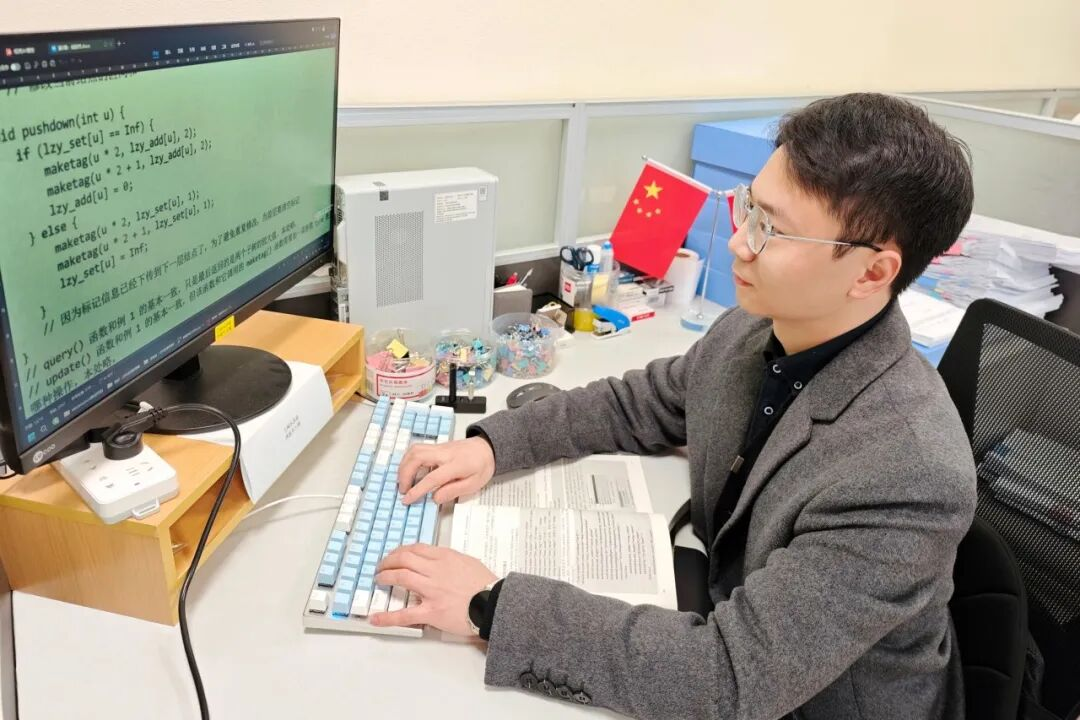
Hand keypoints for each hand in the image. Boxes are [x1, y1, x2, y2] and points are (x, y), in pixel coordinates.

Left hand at [369, 544, 496, 635]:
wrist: (495, 603)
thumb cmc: (486, 584)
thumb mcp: (468, 562)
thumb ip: (450, 560)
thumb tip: (435, 561)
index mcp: (445, 557)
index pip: (416, 549)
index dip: (401, 551)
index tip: (395, 554)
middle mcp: (435, 570)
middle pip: (404, 559)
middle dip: (388, 561)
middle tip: (381, 566)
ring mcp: (432, 590)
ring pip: (401, 577)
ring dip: (385, 576)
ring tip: (379, 580)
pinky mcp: (431, 611)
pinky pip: (405, 614)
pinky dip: (388, 617)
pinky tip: (375, 618)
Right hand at [397, 436, 494, 504]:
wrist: (487, 447)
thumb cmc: (482, 466)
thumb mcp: (474, 484)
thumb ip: (453, 491)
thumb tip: (435, 498)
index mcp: (456, 464)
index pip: (432, 477)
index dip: (417, 489)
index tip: (407, 499)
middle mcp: (445, 453)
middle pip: (417, 457)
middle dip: (405, 474)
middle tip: (403, 490)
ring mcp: (439, 447)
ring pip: (414, 450)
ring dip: (404, 466)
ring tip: (403, 481)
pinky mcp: (436, 446)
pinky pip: (417, 449)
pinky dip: (408, 460)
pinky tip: (409, 471)